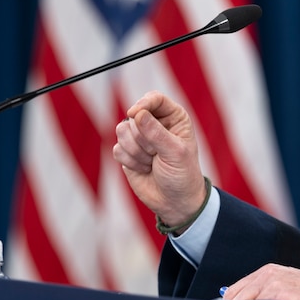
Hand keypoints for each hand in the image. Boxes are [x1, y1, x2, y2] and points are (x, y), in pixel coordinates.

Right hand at [112, 90, 208, 225]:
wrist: (175, 201)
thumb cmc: (182, 174)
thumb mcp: (175, 153)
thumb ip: (157, 133)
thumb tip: (137, 114)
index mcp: (173, 117)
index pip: (154, 99)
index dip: (143, 104)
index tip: (134, 113)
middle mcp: (154, 123)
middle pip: (134, 117)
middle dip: (144, 140)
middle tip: (158, 154)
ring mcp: (139, 137)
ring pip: (121, 131)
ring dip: (137, 152)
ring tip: (152, 162)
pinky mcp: (127, 151)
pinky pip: (117, 149)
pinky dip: (130, 162)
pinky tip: (144, 169)